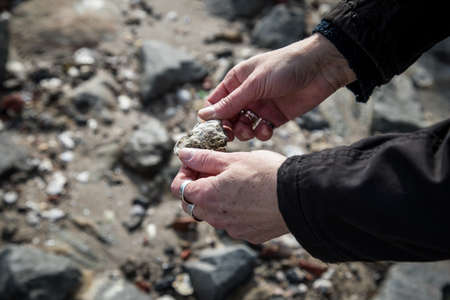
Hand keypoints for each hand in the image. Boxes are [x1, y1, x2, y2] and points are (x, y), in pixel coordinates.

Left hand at [171, 148, 288, 243]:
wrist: (299, 196)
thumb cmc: (266, 174)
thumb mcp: (233, 159)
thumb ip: (204, 158)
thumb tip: (183, 154)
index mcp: (206, 196)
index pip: (179, 188)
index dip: (185, 172)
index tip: (197, 162)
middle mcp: (215, 218)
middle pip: (194, 203)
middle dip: (199, 186)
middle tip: (217, 169)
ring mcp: (232, 229)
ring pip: (214, 214)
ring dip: (217, 199)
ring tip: (238, 182)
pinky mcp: (249, 235)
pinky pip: (234, 223)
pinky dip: (235, 211)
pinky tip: (252, 198)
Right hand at [199, 33, 355, 140]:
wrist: (320, 69)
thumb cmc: (284, 67)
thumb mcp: (254, 84)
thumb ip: (230, 102)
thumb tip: (203, 116)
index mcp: (236, 81)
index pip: (215, 103)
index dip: (211, 117)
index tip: (212, 128)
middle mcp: (246, 95)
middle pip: (228, 118)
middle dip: (229, 127)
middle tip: (232, 134)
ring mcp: (260, 107)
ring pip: (243, 127)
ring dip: (245, 132)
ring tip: (251, 130)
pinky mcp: (275, 118)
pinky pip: (261, 131)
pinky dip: (262, 134)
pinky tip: (267, 130)